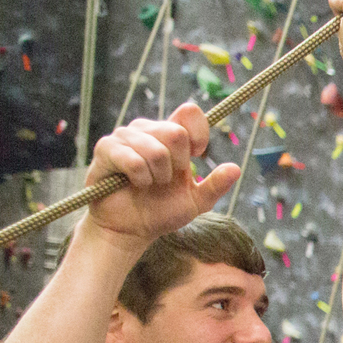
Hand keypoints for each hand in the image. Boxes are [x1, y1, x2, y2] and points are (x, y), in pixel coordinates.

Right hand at [83, 102, 239, 248]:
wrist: (130, 230)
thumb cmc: (161, 212)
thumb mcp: (196, 202)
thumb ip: (215, 185)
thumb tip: (236, 168)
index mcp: (171, 135)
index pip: (189, 113)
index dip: (199, 134)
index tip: (197, 155)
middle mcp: (148, 130)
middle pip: (176, 133)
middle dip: (177, 165)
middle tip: (165, 180)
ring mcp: (125, 137)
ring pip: (155, 148)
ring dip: (157, 176)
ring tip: (148, 184)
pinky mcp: (106, 149)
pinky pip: (132, 158)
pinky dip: (140, 177)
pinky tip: (134, 184)